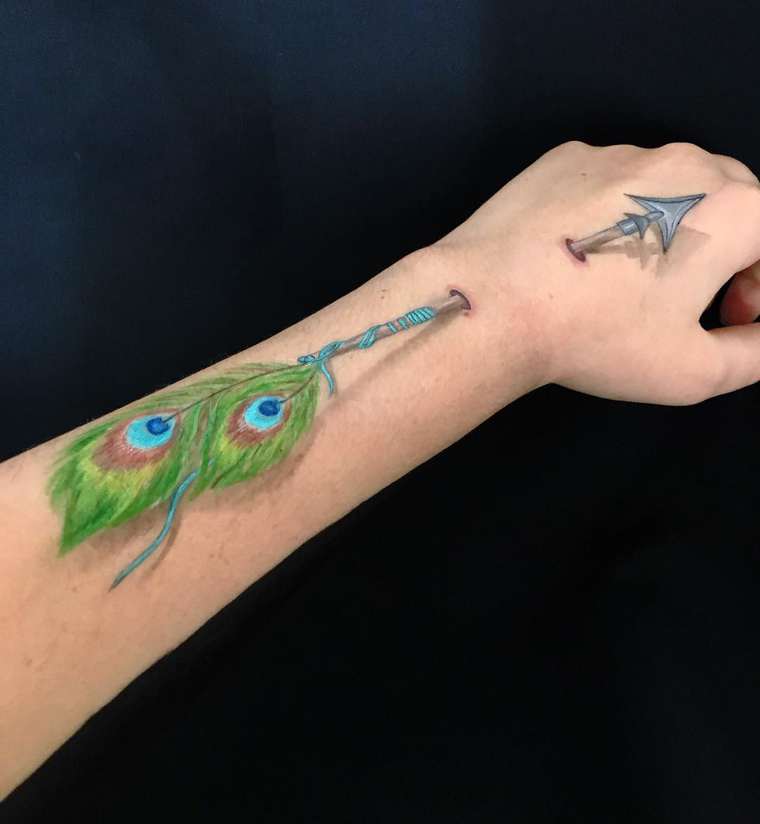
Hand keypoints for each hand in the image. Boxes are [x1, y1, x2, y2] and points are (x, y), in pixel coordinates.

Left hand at [431, 141, 759, 403]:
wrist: (492, 304)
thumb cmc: (595, 337)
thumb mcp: (695, 370)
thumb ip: (754, 353)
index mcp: (731, 206)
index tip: (734, 318)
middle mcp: (682, 163)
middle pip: (733, 202)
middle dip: (731, 253)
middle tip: (697, 303)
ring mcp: (619, 154)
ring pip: (671, 187)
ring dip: (674, 230)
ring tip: (635, 281)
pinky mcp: (567, 158)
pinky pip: (612, 183)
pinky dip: (616, 215)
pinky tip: (584, 258)